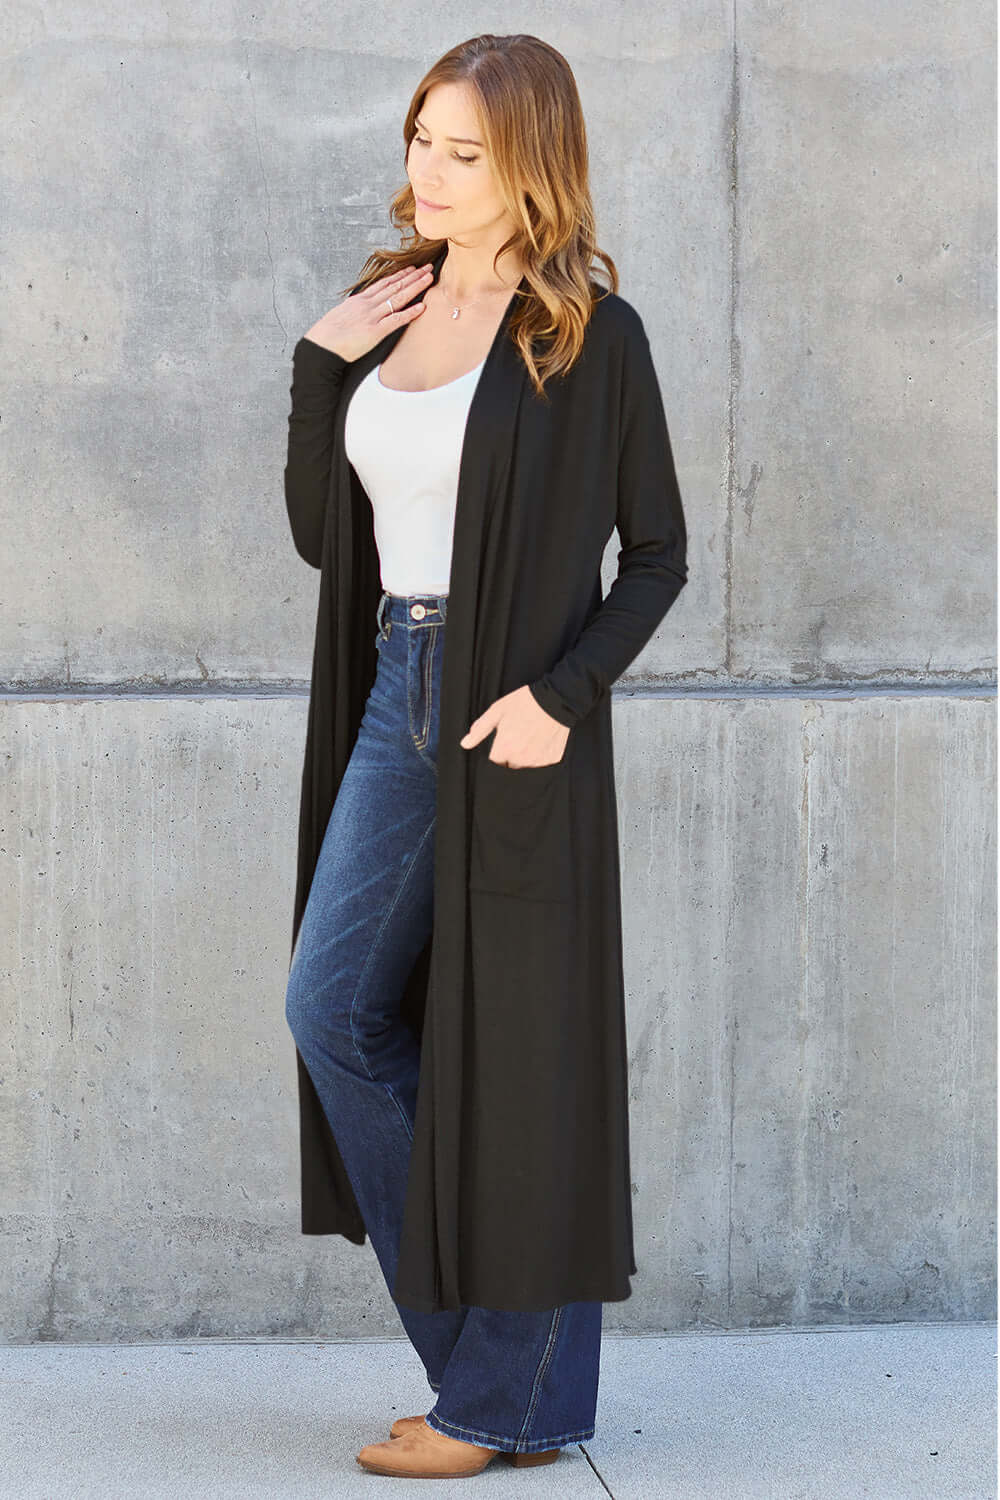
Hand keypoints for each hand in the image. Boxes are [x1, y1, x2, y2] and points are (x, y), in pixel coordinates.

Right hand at [303, 262, 434, 361]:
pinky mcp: (375, 331)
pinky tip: (422, 306)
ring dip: (415, 287)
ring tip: (429, 279)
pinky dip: (410, 313)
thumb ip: (354, 310)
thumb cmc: (328, 335)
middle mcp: (368, 304)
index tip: (411, 268)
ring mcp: (372, 317)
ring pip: (398, 298)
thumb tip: (361, 309)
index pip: (384, 283)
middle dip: (413, 276)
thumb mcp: (341, 315)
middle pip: (394, 286)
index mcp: (359, 300)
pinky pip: (396, 320)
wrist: (322, 346)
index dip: (399, 274)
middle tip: (428, 268)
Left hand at [460, 685, 570, 766]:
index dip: (497, 750)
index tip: (503, 740)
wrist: (555, 700)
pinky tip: (541, 739)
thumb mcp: (497, 711)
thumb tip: (465, 743)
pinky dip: (540, 754)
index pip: (494, 761)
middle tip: (518, 735)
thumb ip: (480, 729)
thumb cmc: (524, 703)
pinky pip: (541, 762)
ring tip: (530, 736)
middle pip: (509, 765)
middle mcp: (521, 759)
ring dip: (525, 756)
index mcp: (505, 748)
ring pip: (525, 765)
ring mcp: (538, 761)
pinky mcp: (551, 759)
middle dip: (510, 754)